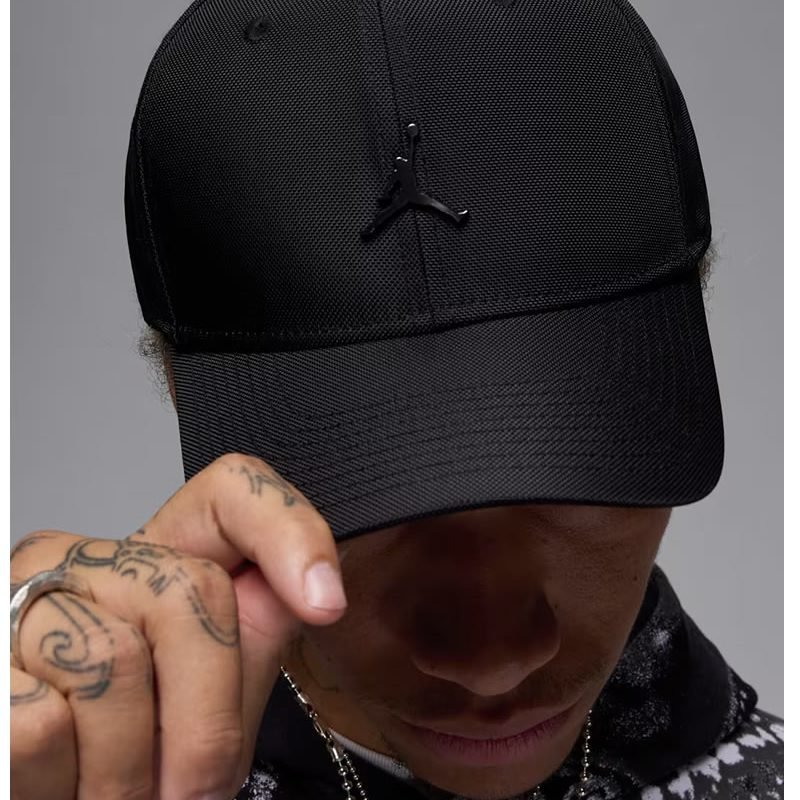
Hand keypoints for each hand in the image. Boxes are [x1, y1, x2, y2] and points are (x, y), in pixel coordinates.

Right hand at [10, 453, 346, 799]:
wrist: (51, 795)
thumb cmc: (134, 747)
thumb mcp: (211, 688)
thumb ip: (258, 630)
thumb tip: (317, 591)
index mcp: (152, 558)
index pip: (233, 490)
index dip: (290, 532)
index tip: (325, 604)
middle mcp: (85, 557)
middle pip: (192, 593)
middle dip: (208, 723)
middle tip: (193, 789)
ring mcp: (19, 597)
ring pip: (111, 666)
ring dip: (129, 772)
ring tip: (121, 790)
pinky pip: (42, 724)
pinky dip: (64, 786)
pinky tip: (60, 785)